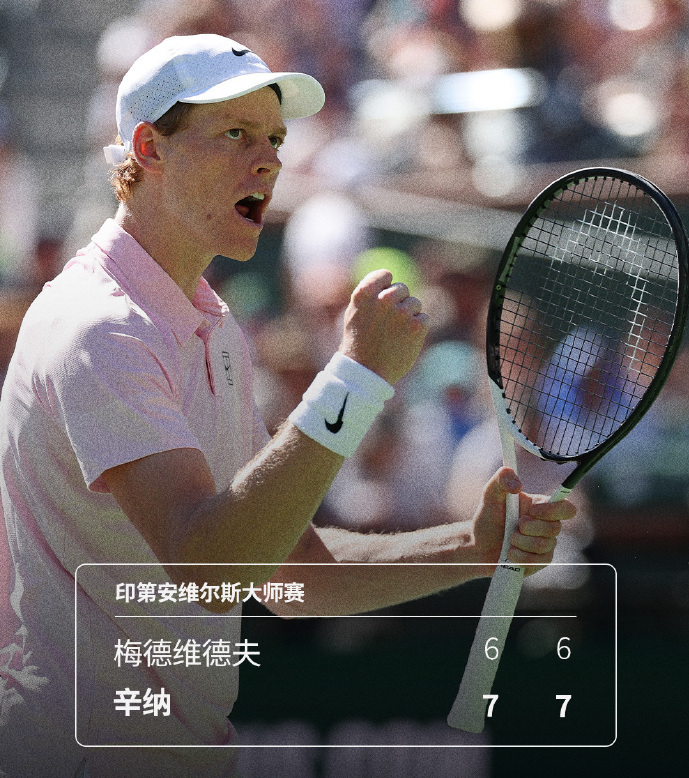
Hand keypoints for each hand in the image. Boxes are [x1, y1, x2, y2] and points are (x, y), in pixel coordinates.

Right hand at [339, 269, 428, 384]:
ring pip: (415, 303)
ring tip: (395, 335)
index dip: (387, 284)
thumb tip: (389, 279)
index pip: (385, 274)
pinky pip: (424, 318)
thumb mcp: (355, 314)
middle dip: (400, 302)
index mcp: (365, 294)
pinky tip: (404, 340)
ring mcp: (401, 312)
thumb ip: (370, 295)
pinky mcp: (417, 325)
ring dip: (409, 316)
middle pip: (402, 289)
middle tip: (390, 323)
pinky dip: (418, 329)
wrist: (366, 373)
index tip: (385, 296)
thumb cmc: (359, 344)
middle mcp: (383, 299)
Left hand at [470, 467, 575, 575]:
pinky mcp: (539, 562)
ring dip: (521, 542)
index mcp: (541, 506)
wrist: (479, 544)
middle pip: (555, 528)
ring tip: (509, 539)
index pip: (566, 507)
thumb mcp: (490, 494)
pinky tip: (510, 553)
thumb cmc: (488, 517)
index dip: (553, 510)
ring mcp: (545, 545)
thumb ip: (502, 478)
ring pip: (544, 545)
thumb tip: (517, 483)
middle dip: (529, 527)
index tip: (532, 511)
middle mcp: (547, 525)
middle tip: (514, 526)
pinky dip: (520, 557)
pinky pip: (538, 562)